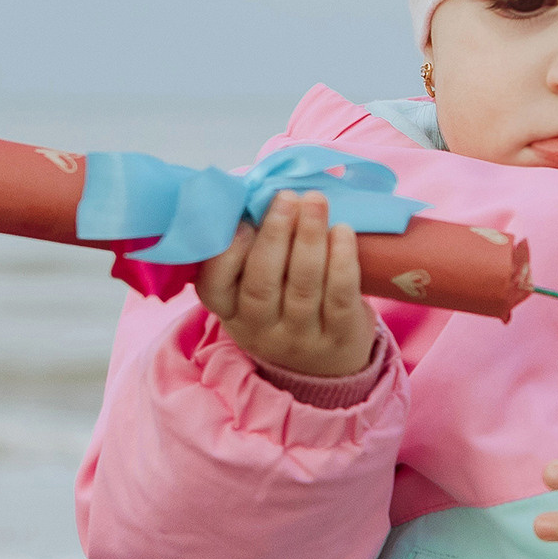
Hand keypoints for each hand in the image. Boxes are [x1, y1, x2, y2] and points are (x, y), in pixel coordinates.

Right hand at [195, 189, 375, 376]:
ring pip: (302, 287)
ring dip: (309, 239)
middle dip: (275, 236)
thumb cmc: (284, 306)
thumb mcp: (254, 289)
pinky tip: (343, 232)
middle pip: (262, 284)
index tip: (243, 220)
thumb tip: (257, 193)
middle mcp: (260, 329)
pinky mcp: (338, 337)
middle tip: (287, 198)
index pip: (215, 288)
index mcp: (230, 311)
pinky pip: (339, 296)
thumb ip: (251, 250)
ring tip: (315, 202)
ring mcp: (300, 337)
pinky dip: (342, 261)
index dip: (227, 254)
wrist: (327, 366)